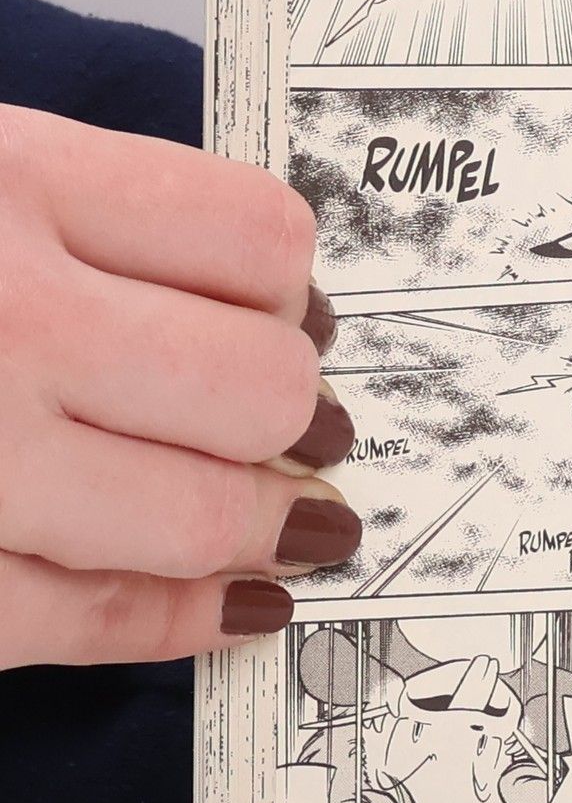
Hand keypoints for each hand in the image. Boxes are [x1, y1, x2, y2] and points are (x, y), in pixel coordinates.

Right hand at [0, 106, 360, 668]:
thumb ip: (87, 219)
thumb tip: (261, 301)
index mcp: (13, 181)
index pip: (255, 237)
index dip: (297, 294)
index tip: (303, 322)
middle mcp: (5, 315)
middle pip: (258, 382)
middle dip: (298, 416)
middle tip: (310, 429)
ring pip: (199, 513)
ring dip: (270, 528)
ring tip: (299, 528)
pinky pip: (92, 618)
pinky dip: (182, 621)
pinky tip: (233, 606)